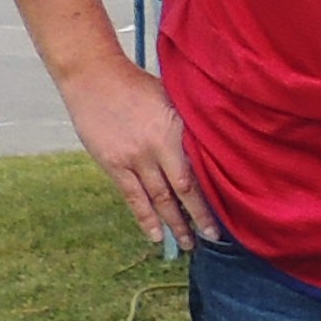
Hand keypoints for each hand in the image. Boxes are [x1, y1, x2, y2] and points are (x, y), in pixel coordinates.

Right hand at [58, 54, 218, 249]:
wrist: (94, 77)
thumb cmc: (136, 85)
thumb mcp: (171, 99)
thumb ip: (186, 126)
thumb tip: (208, 150)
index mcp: (176, 130)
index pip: (200, 170)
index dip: (212, 193)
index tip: (226, 211)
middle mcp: (157, 147)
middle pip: (183, 189)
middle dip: (198, 216)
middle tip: (212, 237)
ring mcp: (134, 158)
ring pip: (159, 198)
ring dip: (174, 223)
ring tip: (187, 244)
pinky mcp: (114, 164)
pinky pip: (133, 197)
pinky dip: (145, 218)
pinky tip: (155, 235)